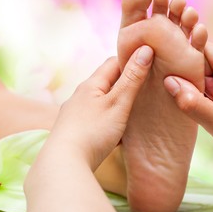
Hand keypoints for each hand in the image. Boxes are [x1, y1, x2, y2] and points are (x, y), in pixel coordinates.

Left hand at [47, 45, 153, 170]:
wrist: (64, 162)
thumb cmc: (93, 132)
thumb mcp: (118, 104)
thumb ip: (132, 79)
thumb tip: (145, 49)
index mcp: (90, 85)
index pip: (112, 62)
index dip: (131, 59)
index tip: (148, 61)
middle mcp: (80, 96)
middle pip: (106, 82)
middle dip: (125, 81)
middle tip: (146, 85)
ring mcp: (76, 113)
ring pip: (101, 101)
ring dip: (117, 101)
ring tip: (135, 108)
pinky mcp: (75, 130)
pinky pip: (96, 118)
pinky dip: (109, 118)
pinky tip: (117, 128)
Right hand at [164, 42, 212, 178]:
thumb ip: (192, 102)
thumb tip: (168, 81)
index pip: (204, 51)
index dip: (187, 65)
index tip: (181, 86)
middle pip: (204, 59)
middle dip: (194, 78)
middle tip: (201, 102)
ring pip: (206, 69)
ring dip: (200, 87)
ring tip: (208, 106)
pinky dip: (205, 90)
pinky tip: (209, 105)